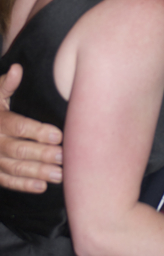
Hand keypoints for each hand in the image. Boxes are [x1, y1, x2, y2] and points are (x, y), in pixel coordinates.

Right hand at [0, 64, 62, 192]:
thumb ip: (7, 84)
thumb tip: (18, 68)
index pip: (19, 126)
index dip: (38, 131)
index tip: (58, 135)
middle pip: (19, 149)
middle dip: (42, 154)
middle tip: (64, 156)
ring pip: (16, 168)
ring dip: (38, 172)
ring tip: (60, 174)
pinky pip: (8, 181)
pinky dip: (24, 185)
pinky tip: (42, 186)